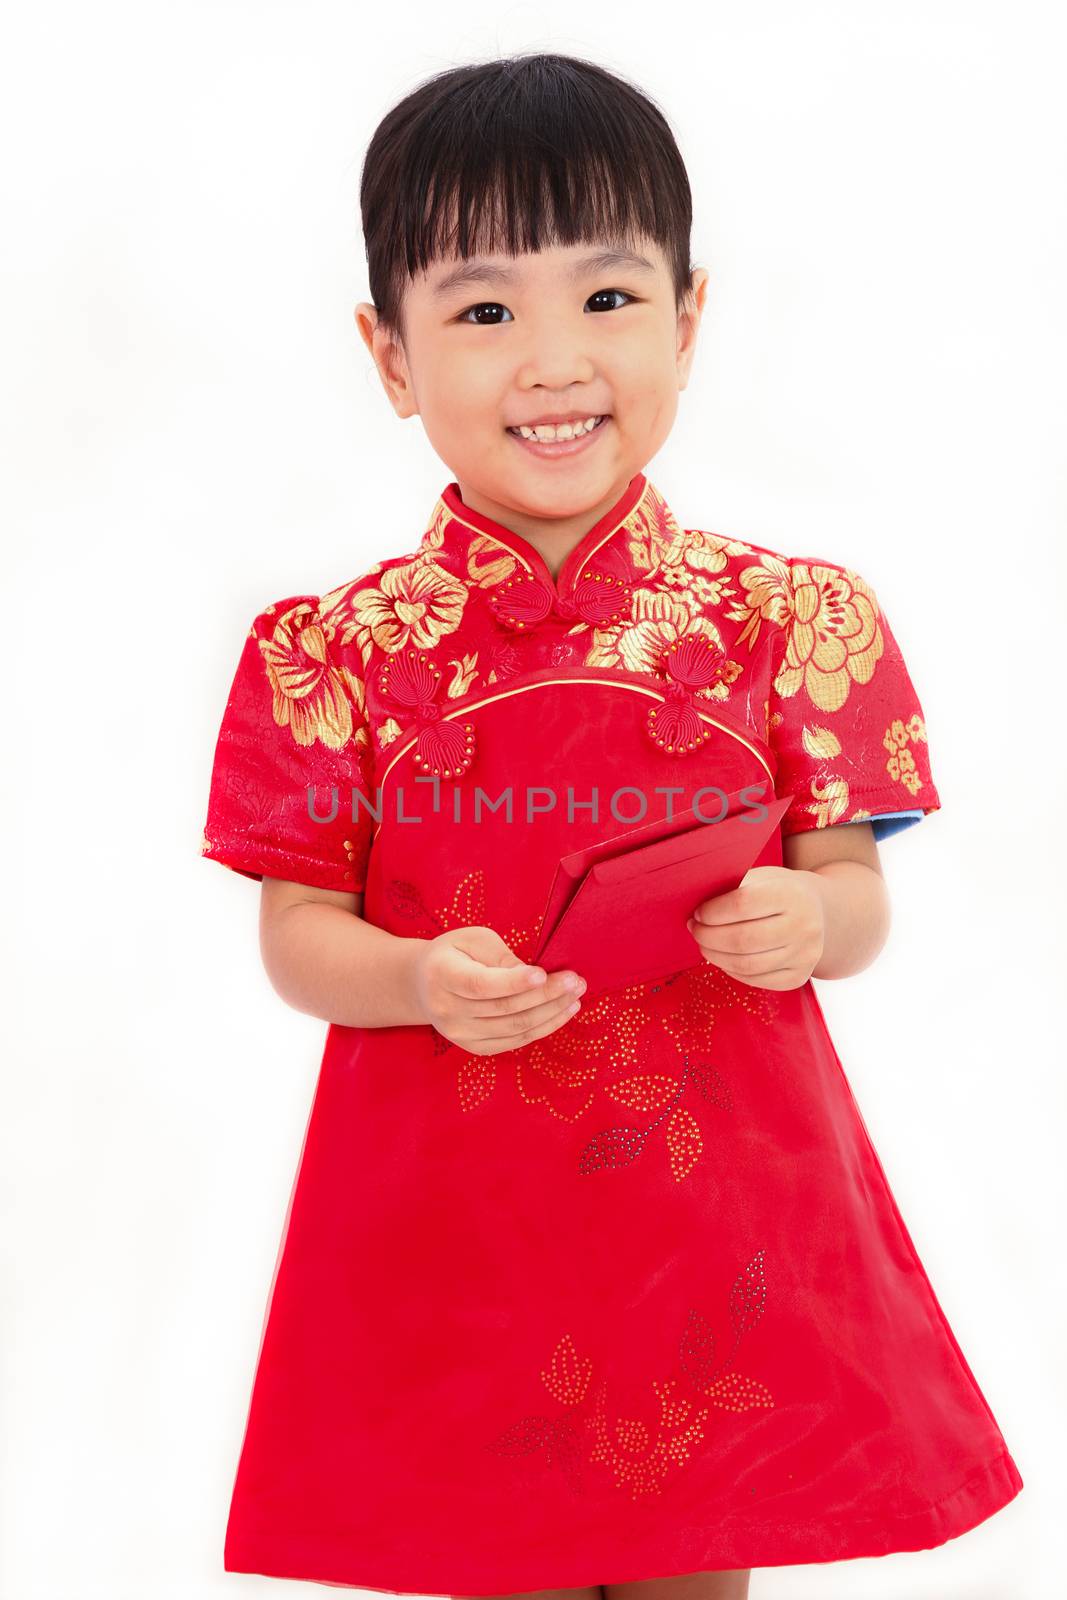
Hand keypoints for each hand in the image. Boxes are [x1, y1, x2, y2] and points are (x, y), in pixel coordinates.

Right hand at [411, 925, 585, 1053]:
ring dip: (551, 1013)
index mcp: (442, 975)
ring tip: (576, 995)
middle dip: (546, 995)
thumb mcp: (472, 939)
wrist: (423, 985)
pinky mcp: (474, 1048)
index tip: (544, 974)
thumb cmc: (454, 953)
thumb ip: (501, 957)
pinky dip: (543, 1028)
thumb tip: (535, 977)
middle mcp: (447, 1010)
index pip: (481, 985)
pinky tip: (562, 1012)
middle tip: (575, 980)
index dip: (514, 982)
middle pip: (504, 1009)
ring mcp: (459, 1034)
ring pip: (514, 1029)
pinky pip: (514, 1042)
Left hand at [686, 865, 824, 990]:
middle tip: (695, 930)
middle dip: (708, 937)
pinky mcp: (799, 977)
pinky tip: (724, 958)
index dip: (712, 911)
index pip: (742, 904)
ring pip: (746, 965)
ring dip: (715, 956)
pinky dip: (732, 971)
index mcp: (792, 894)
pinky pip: (756, 980)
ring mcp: (805, 955)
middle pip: (742, 940)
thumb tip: (694, 901)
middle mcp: (804, 926)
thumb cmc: (778, 891)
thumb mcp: (762, 878)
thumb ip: (733, 887)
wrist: (820, 912)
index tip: (698, 912)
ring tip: (704, 945)